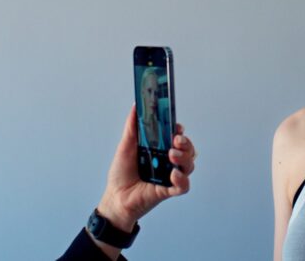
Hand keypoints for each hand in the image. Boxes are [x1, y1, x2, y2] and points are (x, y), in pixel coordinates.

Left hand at [94, 105, 195, 240]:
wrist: (115, 197)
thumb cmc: (121, 174)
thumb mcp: (126, 146)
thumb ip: (133, 127)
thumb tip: (136, 106)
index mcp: (160, 149)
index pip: (177, 137)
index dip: (180, 131)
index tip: (176, 127)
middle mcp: (168, 162)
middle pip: (188, 150)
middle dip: (186, 143)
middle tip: (176, 140)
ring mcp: (170, 176)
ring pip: (189, 165)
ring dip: (184, 158)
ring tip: (172, 155)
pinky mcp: (169, 191)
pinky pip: (183, 186)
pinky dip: (182, 179)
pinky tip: (173, 175)